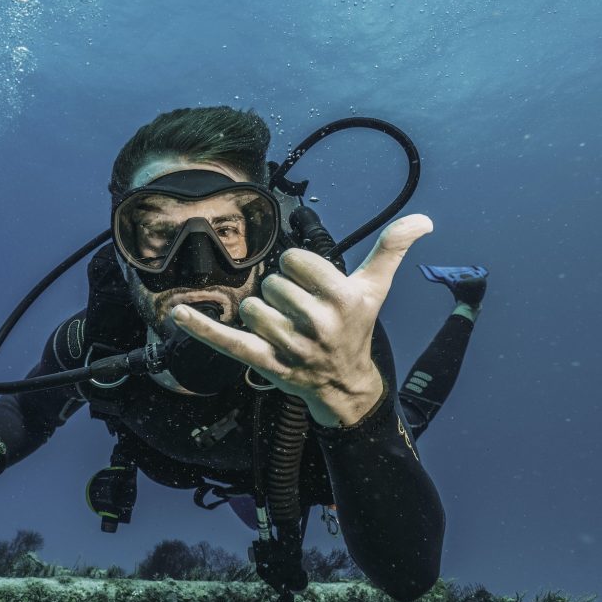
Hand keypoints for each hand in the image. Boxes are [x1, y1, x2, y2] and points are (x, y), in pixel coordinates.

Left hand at [172, 214, 432, 426]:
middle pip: (273, 285)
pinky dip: (201, 327)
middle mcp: (318, 325)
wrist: (345, 383)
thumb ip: (392, 247)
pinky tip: (176, 314)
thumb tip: (425, 218)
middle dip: (282, 294)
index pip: (295, 261)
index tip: (311, 286)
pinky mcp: (264, 363)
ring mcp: (290, 347)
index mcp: (343, 300)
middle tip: (300, 313)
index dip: (299, 269)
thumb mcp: (375, 287)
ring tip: (283, 328)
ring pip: (252, 308)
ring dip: (261, 314)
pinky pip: (226, 341)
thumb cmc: (356, 327)